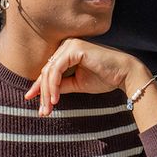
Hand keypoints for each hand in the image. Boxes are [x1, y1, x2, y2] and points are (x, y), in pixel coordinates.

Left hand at [24, 39, 146, 116]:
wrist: (124, 74)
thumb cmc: (104, 77)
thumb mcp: (77, 84)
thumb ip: (61, 85)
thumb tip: (44, 94)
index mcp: (67, 51)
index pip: (48, 70)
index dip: (39, 87)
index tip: (32, 101)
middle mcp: (66, 45)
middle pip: (46, 71)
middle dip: (42, 93)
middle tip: (43, 112)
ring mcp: (70, 45)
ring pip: (49, 71)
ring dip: (47, 92)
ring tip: (49, 108)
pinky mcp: (74, 48)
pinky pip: (56, 69)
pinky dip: (53, 85)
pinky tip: (55, 99)